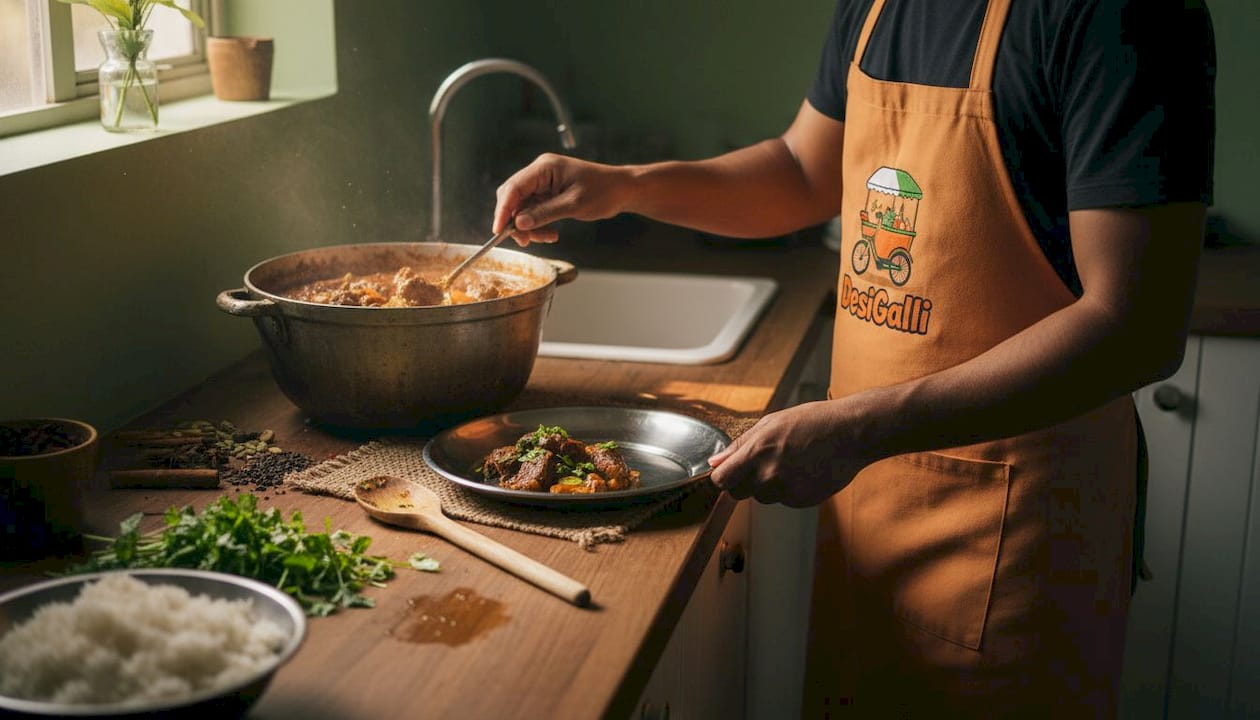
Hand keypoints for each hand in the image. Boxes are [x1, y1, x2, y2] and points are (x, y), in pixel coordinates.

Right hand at [493, 153, 627, 245]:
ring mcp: (543, 183)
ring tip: (546, 238)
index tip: (498, 230)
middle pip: (513, 197)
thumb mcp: (573, 204)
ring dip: (529, 226)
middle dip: (515, 221)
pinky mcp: (548, 193)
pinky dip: (538, 225)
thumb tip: (518, 223)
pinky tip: (551, 234)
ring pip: (522, 208)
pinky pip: (534, 211)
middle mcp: (540, 172)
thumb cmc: (603, 191)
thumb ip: (544, 213)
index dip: (503, 210)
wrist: (621, 190)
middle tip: (525, 240)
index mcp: (544, 167)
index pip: (513, 188)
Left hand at [707, 400, 876, 507]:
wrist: (850, 434)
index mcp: (756, 453)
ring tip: (789, 463)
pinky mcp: (802, 502)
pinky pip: (784, 500)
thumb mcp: (770, 423)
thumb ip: (739, 446)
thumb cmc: (812, 422)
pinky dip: (789, 490)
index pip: (721, 480)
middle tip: (762, 464)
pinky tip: (803, 471)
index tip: (728, 472)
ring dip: (768, 486)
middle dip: (743, 482)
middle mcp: (769, 476)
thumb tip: (716, 463)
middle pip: (737, 494)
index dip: (722, 476)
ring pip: (762, 497)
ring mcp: (786, 492)